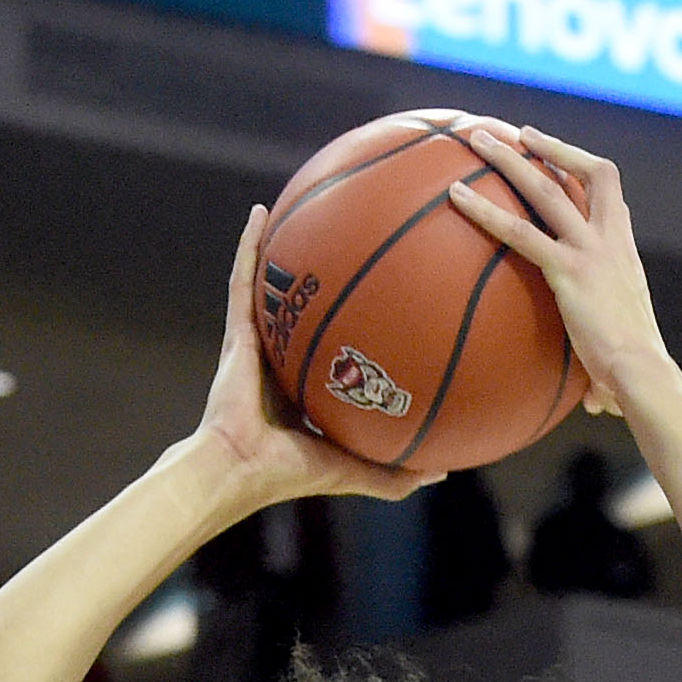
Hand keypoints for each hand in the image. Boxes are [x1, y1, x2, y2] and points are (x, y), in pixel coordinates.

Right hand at [196, 209, 432, 505]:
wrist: (243, 467)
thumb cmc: (292, 473)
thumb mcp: (356, 470)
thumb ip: (397, 473)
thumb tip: (444, 471)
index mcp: (307, 390)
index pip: (335, 353)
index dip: (356, 331)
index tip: (387, 307)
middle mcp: (282, 360)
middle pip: (308, 310)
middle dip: (325, 280)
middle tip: (356, 245)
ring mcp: (256, 342)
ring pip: (272, 285)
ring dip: (283, 248)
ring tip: (302, 207)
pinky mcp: (237, 331)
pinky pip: (244, 280)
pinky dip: (249, 245)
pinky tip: (260, 212)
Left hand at [449, 123, 669, 418]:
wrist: (642, 374)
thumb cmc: (635, 377)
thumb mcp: (620, 356)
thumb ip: (603, 371)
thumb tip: (594, 404)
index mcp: (624, 253)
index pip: (608, 194)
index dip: (582, 168)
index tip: (557, 157)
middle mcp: (610, 242)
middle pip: (585, 175)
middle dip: (549, 147)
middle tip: (517, 133)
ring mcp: (589, 251)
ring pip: (548, 188)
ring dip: (510, 159)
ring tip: (477, 138)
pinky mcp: (567, 270)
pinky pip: (519, 231)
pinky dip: (484, 210)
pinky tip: (454, 197)